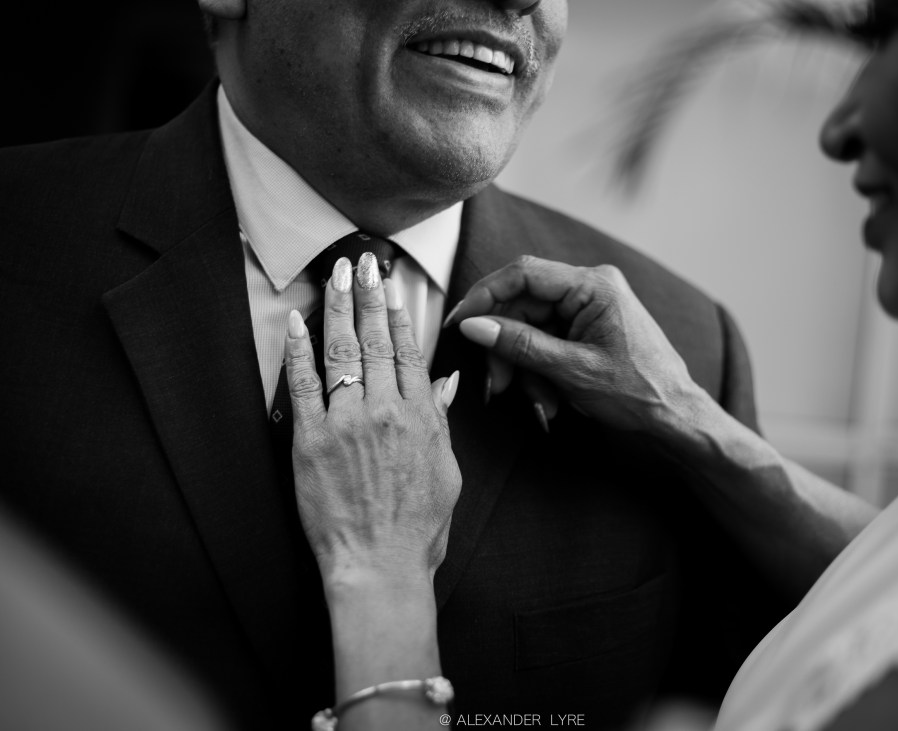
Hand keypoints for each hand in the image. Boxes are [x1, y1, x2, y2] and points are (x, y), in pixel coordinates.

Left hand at [284, 254, 461, 586]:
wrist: (379, 567)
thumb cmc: (418, 527)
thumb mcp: (446, 471)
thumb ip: (441, 422)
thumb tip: (444, 384)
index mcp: (421, 417)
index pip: (410, 350)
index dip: (399, 313)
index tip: (390, 286)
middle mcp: (385, 410)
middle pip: (377, 339)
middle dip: (368, 294)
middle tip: (362, 261)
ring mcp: (346, 422)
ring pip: (343, 351)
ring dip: (338, 307)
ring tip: (335, 274)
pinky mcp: (311, 440)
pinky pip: (303, 385)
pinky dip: (298, 350)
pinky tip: (297, 321)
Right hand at [447, 255, 712, 437]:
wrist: (677, 417)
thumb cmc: (639, 392)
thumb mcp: (572, 371)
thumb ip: (520, 345)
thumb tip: (475, 326)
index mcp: (593, 285)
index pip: (523, 274)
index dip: (485, 296)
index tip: (460, 323)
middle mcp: (591, 288)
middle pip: (523, 307)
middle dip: (508, 350)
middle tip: (497, 386)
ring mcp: (589, 308)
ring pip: (531, 330)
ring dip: (526, 370)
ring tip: (543, 406)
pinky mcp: (587, 328)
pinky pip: (548, 342)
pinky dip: (542, 373)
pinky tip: (553, 402)